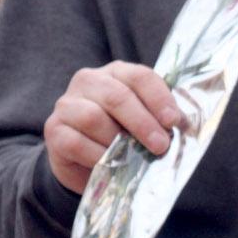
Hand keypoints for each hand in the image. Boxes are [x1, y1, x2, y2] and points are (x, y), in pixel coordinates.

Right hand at [43, 61, 179, 193]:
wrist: (83, 162)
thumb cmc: (119, 136)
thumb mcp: (140, 123)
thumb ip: (158, 119)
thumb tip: (182, 128)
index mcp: (115, 73)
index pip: (139, 76)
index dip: (158, 98)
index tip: (173, 121)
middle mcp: (88, 81)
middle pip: (117, 95)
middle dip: (143, 122)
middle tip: (161, 146)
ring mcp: (67, 104)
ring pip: (94, 117)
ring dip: (118, 141)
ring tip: (133, 158)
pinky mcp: (54, 130)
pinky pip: (76, 142)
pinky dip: (97, 156)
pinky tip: (109, 164)